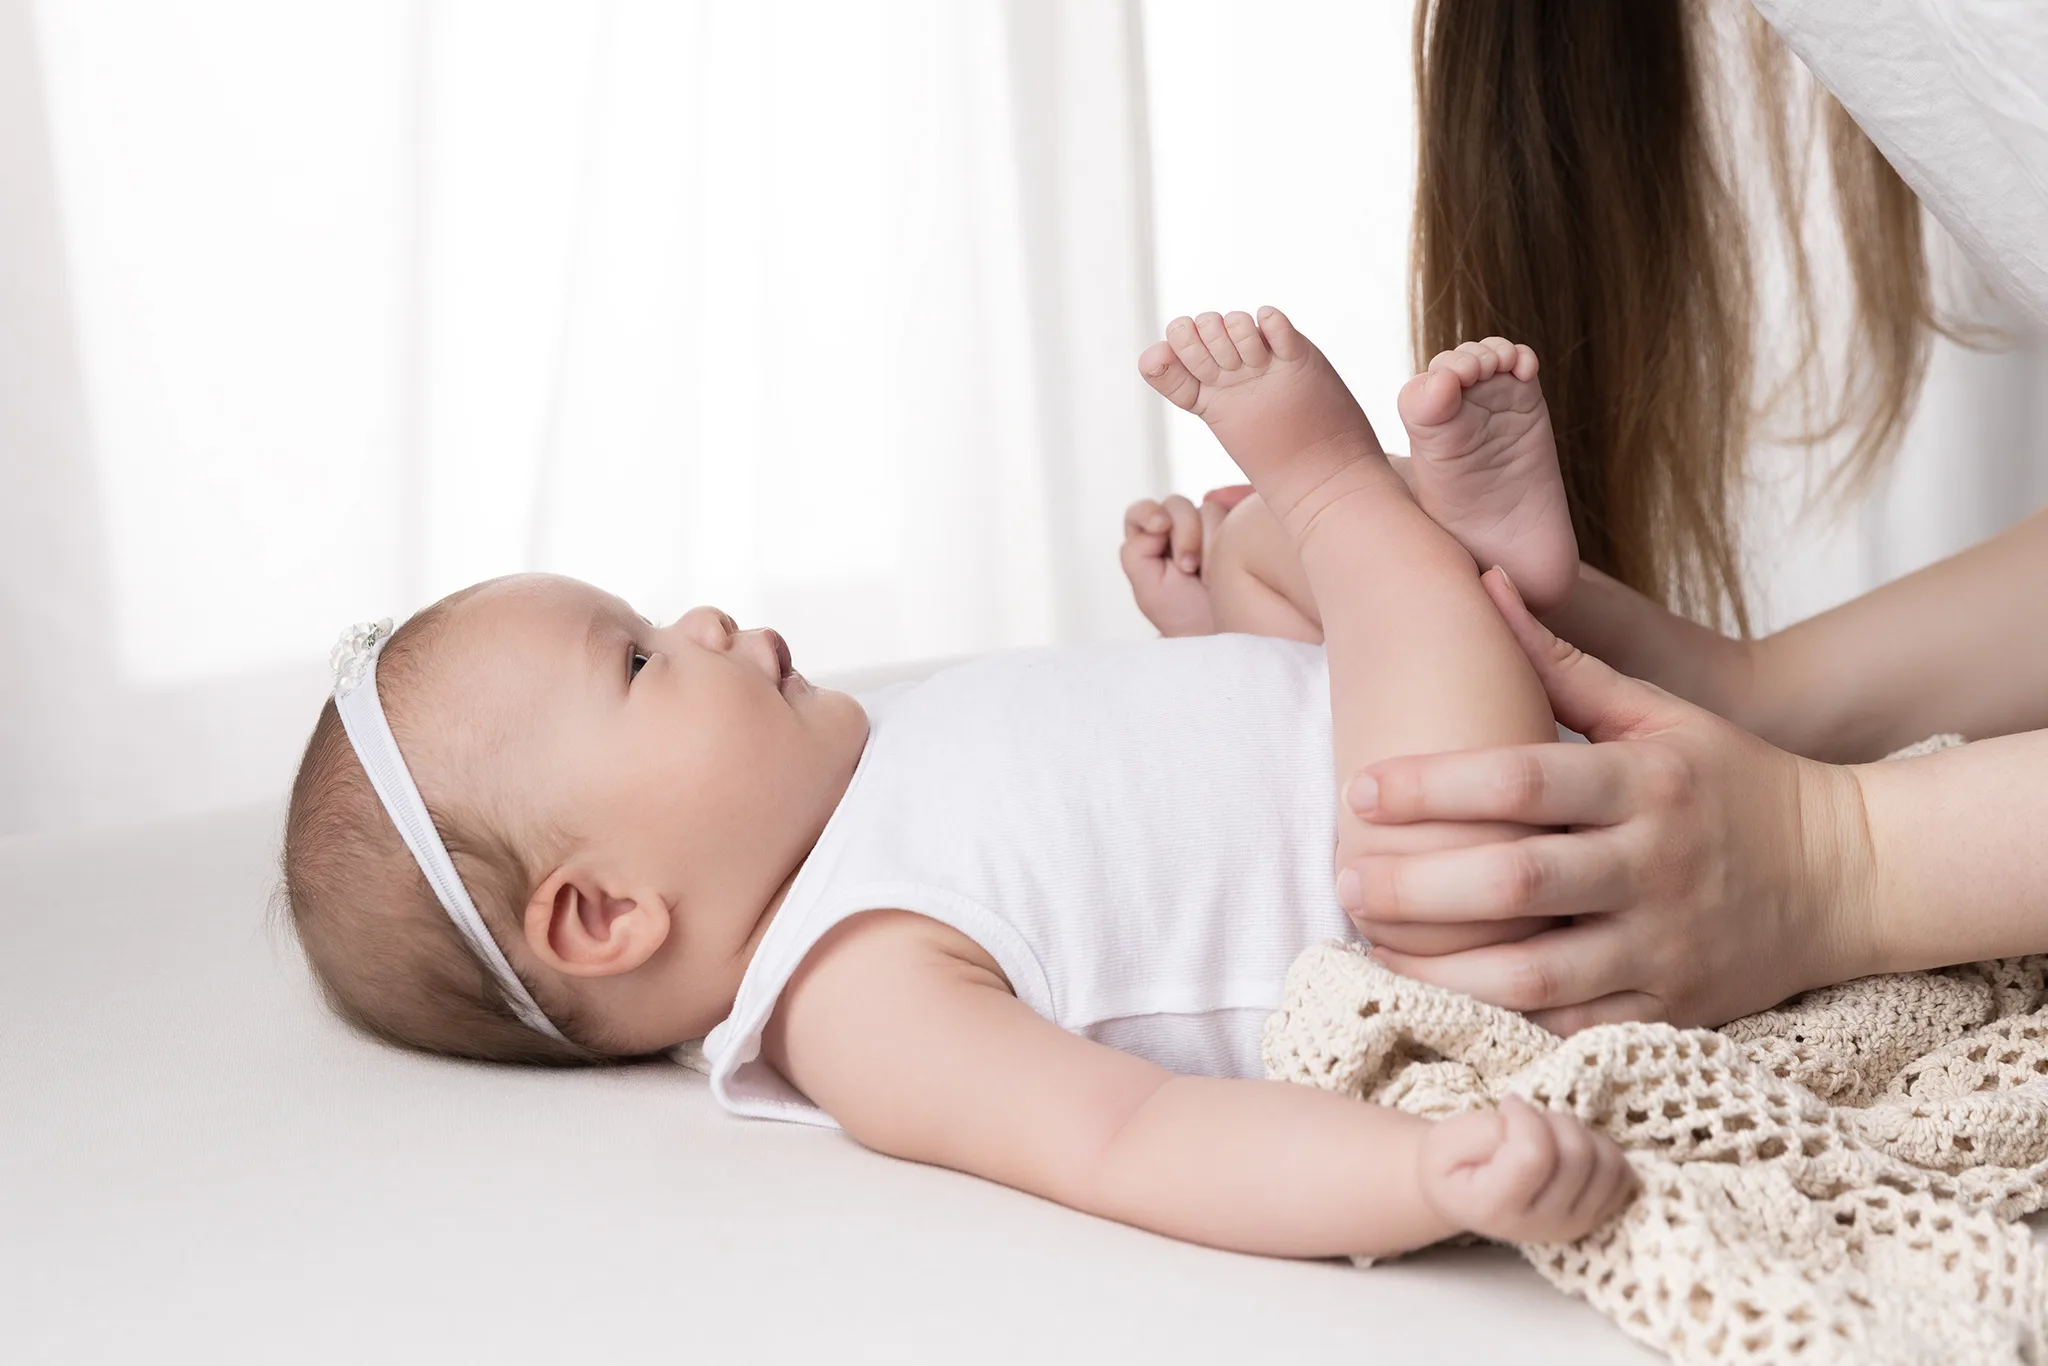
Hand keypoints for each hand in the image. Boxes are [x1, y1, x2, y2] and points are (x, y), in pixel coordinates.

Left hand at [1118, 486, 1251, 636]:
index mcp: (1148, 541)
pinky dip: (1234, 533)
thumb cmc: (1184, 615)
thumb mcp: (1148, 590)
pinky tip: (1234, 557)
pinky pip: (1236, 513)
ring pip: (1209, 509)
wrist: (1226, 631)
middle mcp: (1177, 528)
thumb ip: (1136, 552)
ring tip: (1212, 575)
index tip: (1161, 527)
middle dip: (1185, 534)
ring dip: (1210, 541)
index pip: (1141, 511)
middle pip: (1176, 505)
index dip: (1149, 512)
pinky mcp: (1238, 526)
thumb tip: (1159, 520)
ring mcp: (1209, 526)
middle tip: (1190, 568)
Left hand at [1338, 568, 1873, 1032]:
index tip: (1359, 791)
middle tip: (1344, 879)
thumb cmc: (1733, 781)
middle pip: (1514, 882)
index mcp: (1644, 781)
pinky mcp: (1672, 1008)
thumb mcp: (1658, 711)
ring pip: (1534, 973)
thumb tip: (1483, 582)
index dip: (1432, 787)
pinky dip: (1501, 1021)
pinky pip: (1572, 1027)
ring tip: (1371, 945)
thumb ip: (1562, 662)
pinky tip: (1439, 1000)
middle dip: (1415, 886)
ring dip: (1440, 967)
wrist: (1851, 875)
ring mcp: (1663, 945)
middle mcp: (1652, 865)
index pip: (1520, 781)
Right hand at [1418, 1096, 1634, 1244]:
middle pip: (1577, 1155)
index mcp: (1496, 1207)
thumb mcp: (1447, 1139)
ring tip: (1547, 1133)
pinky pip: (1623, 1177)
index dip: (1525, 1117)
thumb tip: (1530, 1122)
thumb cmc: (1452, 1163)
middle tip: (1527, 1118)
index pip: (1535, 1155)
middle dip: (1553, 1119)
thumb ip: (1486, 1130)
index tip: (1507, 1105)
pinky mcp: (1594, 1218)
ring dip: (1579, 1133)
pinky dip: (1601, 1150)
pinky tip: (1569, 1148)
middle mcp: (1541, 1225)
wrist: (1460, 1195)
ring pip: (1607, 1163)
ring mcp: (1572, 1225)